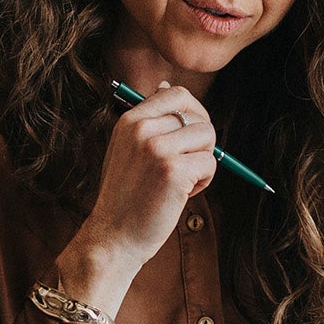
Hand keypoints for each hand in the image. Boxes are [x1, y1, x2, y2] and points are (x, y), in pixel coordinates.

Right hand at [55, 82, 217, 319]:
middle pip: (198, 115)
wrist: (113, 237)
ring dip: (204, 161)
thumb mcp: (126, 148)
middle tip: (191, 162)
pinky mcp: (174, 171)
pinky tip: (184, 194)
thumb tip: (166, 86)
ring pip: (208, 137)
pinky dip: (205, 180)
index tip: (191, 135)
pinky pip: (210, 162)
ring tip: (184, 181)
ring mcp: (158, 149)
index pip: (175, 93)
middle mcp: (142, 129)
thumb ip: (147, 120)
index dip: (194, 111)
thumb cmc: (125, 197)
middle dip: (203, 139)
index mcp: (130, 120)